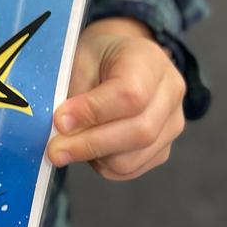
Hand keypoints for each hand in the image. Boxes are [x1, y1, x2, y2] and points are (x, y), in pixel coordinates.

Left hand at [47, 17, 185, 179]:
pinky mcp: (163, 148)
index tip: (60, 120)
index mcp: (149, 60)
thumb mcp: (81, 59)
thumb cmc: (97, 57)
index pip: (130, 94)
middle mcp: (170, 93)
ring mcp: (172, 123)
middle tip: (54, 148)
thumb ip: (75, 93)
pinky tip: (88, 146)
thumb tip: (63, 133)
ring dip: (94, 157)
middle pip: (139, 132)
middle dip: (90, 144)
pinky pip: (131, 169)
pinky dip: (103, 164)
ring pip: (134, 158)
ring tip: (69, 143)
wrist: (120, 59)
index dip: (92, 112)